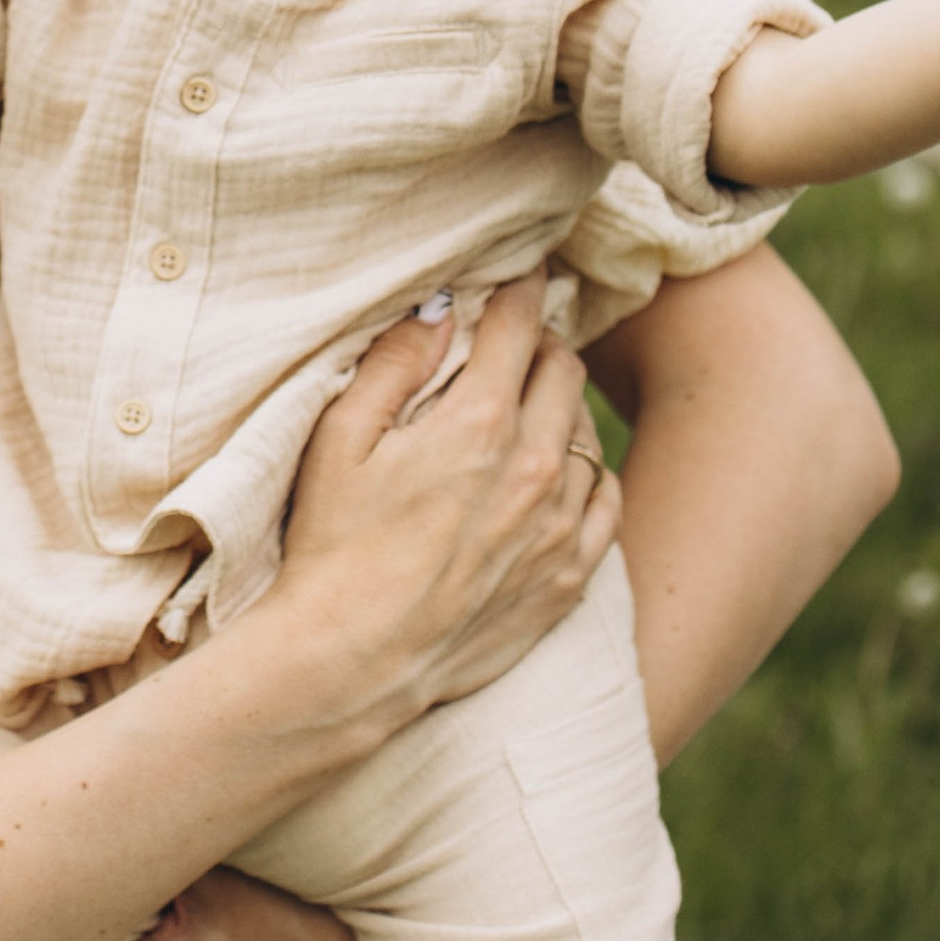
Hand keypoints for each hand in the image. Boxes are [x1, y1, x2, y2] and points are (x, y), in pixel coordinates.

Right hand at [268, 284, 618, 737]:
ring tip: (526, 408)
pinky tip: (558, 472)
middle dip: (537, 343)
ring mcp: (557, 526)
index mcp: (477, 423)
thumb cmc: (332, 547)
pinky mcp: (567, 578)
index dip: (514, 290)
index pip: (518, 324)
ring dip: (561, 406)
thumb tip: (439, 308)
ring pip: (587, 431)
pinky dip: (588, 474)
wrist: (351, 663)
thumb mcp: (339, 439)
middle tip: (509, 344)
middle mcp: (532, 468)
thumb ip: (394, 363)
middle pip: (562, 368)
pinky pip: (607, 502)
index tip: (511, 278)